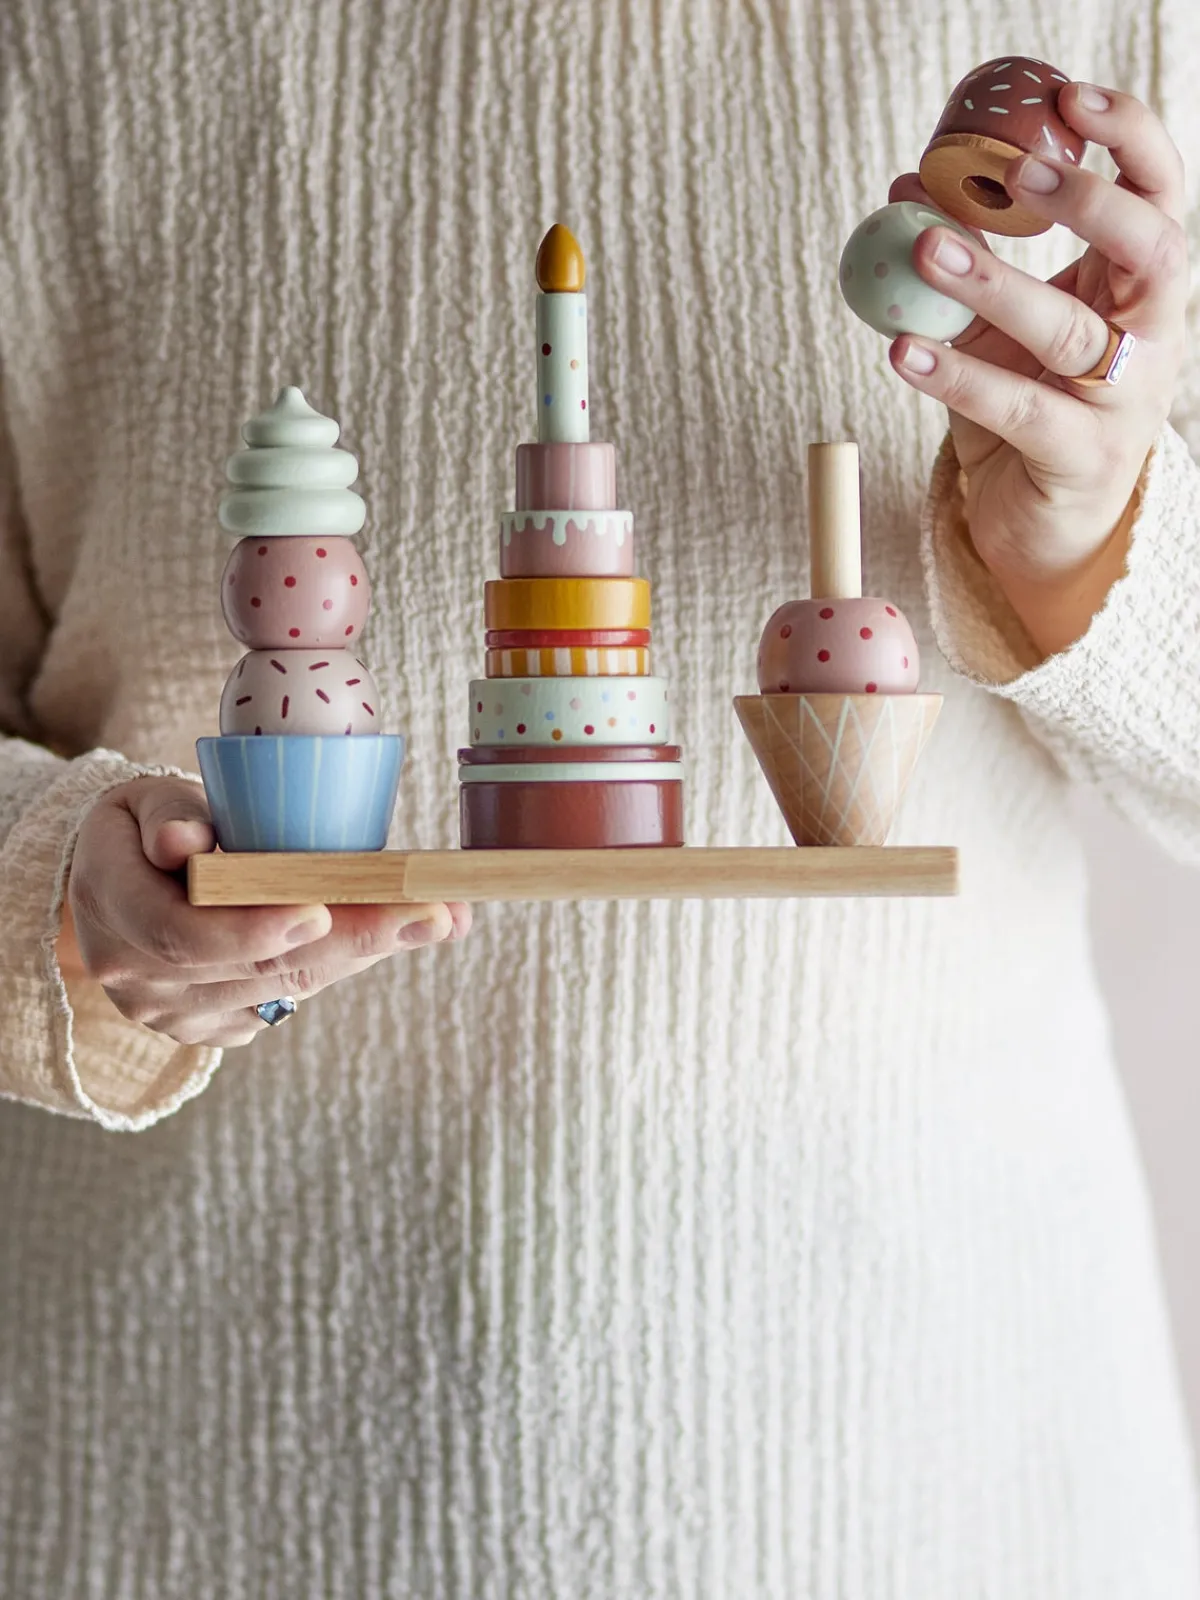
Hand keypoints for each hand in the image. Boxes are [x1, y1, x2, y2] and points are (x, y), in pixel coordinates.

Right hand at [60, 776, 470, 1047]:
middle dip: (349, 939)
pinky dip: (339, 965)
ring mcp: (170, 1010)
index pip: (179, 933)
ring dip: (361, 952)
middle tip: (429, 912)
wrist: (123, 881)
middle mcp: (134, 973)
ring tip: (434, 917)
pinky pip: (284, 1001)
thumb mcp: (147, 797)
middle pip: (252, 968)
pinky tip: (390, 935)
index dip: (250, 929)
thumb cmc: (149, 825)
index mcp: (109, 902)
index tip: (319, 911)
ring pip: (280, 988)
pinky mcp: (208, 1026)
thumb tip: (182, 841)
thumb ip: (169, 811)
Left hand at [887, 83, 1189, 655]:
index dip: (1128, 137)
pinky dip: (957, 376)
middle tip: (1016, 171)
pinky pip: (1017, 409)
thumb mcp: (996, 327)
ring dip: (995, 282)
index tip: (1068, 96)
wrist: (1045, 523)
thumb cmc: (1028, 411)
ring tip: (924, 246)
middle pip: (1151, 246)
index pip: (1160, 190)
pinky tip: (903, 348)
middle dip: (1089, 200)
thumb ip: (961, 262)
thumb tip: (899, 190)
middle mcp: (1149, 334)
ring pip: (1070, 329)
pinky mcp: (1078, 457)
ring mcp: (1122, 398)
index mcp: (1138, 285)